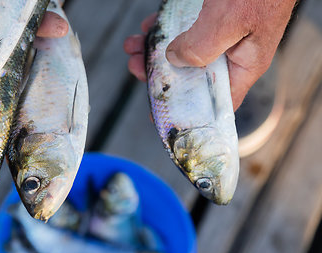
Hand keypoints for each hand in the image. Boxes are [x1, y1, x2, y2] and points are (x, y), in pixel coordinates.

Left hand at [124, 0, 296, 110]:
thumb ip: (202, 48)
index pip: (215, 100)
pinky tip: (149, 26)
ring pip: (182, 52)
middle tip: (136, 66)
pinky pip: (182, 30)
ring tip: (133, 45)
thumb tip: (174, 60)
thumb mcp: (229, 23)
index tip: (158, 112)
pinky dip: (163, 29)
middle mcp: (230, 54)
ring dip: (154, 49)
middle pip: (190, 75)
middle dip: (160, 72)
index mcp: (243, 65)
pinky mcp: (209, 18)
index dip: (187, 109)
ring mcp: (219, 35)